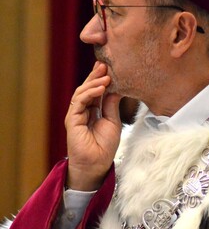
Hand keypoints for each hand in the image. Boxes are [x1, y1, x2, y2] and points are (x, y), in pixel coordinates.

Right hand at [65, 61, 121, 190]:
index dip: (101, 78)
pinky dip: (89, 93)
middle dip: (96, 75)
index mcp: (93, 109)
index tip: (109, 66)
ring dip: (94, 82)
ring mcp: (76, 114)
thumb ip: (111, 104)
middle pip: (87, 88)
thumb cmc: (105, 145)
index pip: (96, 90)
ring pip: (82, 92)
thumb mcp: (113, 120)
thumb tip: (116, 87)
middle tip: (105, 64)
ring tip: (106, 77)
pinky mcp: (72, 120)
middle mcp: (83, 110)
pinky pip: (79, 102)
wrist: (97, 164)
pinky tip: (100, 88)